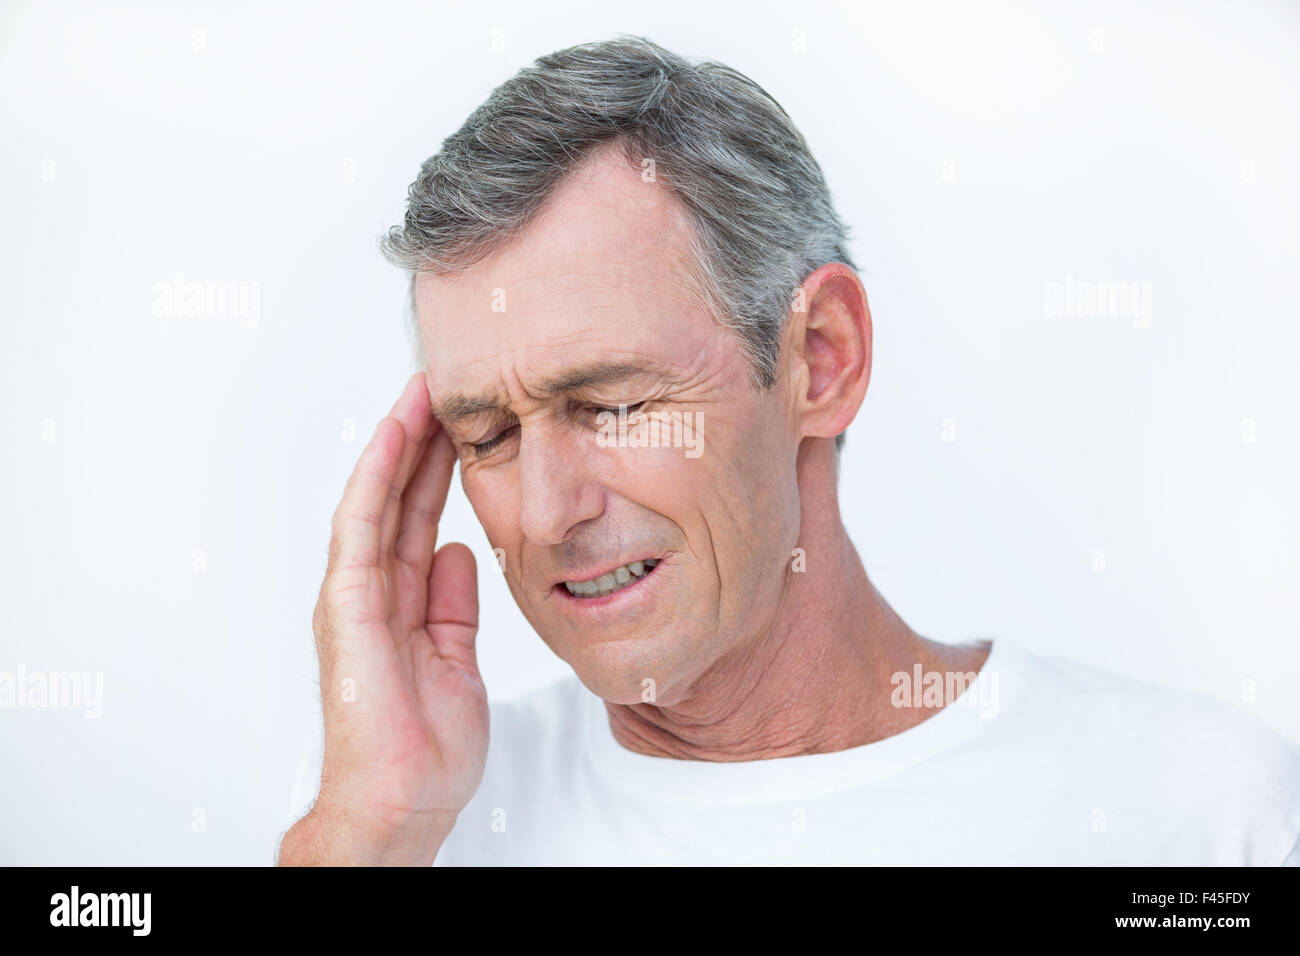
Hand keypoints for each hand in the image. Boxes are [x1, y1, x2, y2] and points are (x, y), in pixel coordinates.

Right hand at [279, 373, 487, 864]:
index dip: (439, 469)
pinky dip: (376, 480)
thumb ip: (454, 604)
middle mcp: (372, 592)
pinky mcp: (347, 606)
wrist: (403, 799)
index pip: (419, 518)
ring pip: (376, 500)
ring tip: (422, 392)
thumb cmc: (425, 745)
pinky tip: (394, 437)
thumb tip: (464, 552)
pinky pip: (362, 528)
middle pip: (398, 500)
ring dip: (398, 444)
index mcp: (400, 603)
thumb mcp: (456, 658)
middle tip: (445, 388)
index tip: (465, 424)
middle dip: (421, 442)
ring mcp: (354, 596)